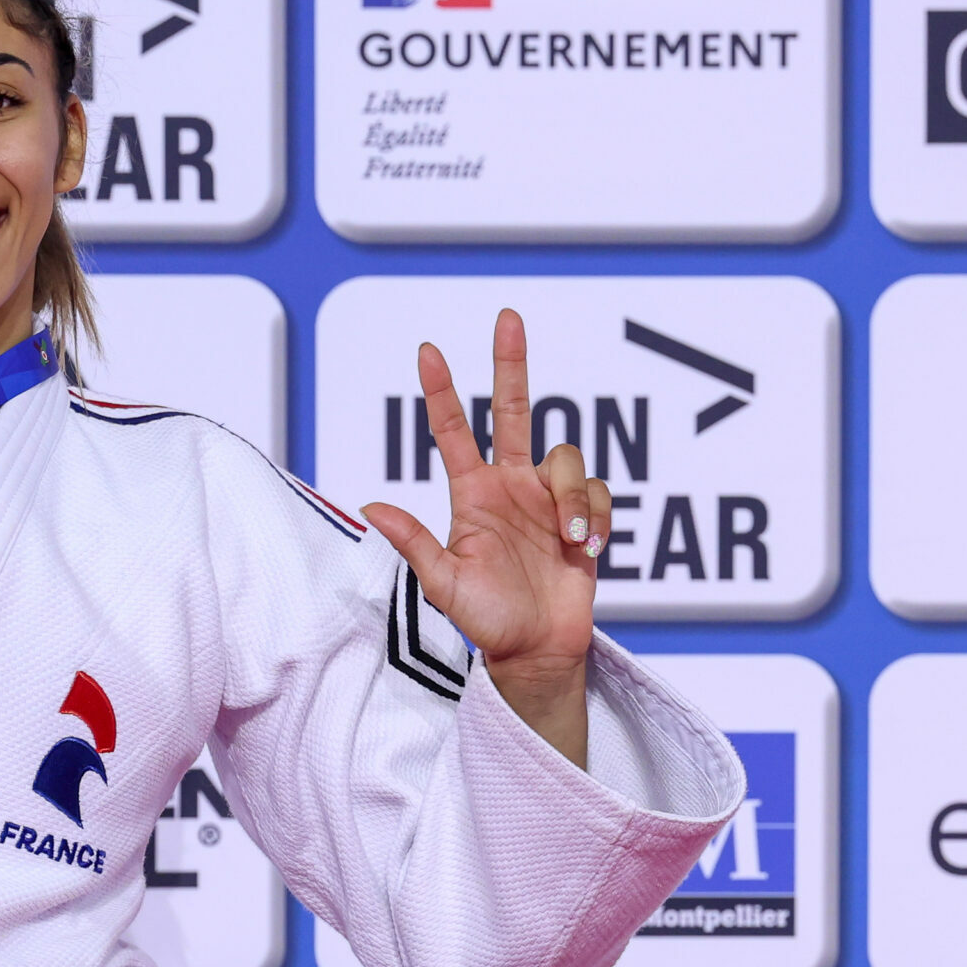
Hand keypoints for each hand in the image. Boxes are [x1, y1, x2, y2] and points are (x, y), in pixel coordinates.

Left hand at [359, 308, 606, 766]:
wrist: (537, 649)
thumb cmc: (486, 620)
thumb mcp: (444, 584)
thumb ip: (414, 544)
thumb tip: (370, 506)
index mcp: (471, 495)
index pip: (452, 432)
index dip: (440, 392)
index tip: (427, 351)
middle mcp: (509, 485)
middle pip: (513, 409)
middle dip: (510, 363)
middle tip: (506, 316)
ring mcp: (547, 497)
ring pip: (567, 459)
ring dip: (570, 498)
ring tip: (566, 541)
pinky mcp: (581, 514)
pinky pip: (596, 492)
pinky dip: (593, 516)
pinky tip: (584, 550)